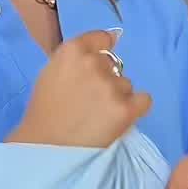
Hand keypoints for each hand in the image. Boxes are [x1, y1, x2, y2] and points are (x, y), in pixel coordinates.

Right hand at [9, 30, 152, 150]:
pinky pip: (144, 100)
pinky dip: (135, 109)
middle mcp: (94, 63)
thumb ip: (76, 59)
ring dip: (118, 97)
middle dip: (106, 80)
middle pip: (114, 65)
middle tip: (91, 103)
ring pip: (127, 85)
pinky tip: (118, 120)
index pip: (102, 38)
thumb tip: (110, 40)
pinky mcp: (126, 109)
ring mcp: (111, 86)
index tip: (100, 66)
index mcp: (72, 51)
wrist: (46, 150)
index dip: (103, 50)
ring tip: (99, 117)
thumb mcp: (51, 74)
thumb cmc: (43, 114)